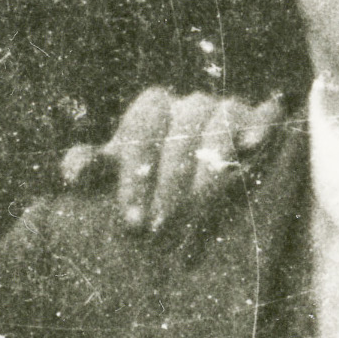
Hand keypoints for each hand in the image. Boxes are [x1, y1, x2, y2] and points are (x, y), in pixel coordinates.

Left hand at [59, 88, 284, 238]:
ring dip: (207, 174)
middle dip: (169, 186)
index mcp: (153, 109)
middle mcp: (190, 105)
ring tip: (196, 215)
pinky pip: (264, 114)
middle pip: (182, 132)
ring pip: (219, 127)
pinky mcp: (261, 121)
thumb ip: (90, 166)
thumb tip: (74, 174)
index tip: (132, 220)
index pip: (142, 124)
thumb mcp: (116, 173)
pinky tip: (250, 148)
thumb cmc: (149, 178)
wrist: (197, 179)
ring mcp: (227, 110)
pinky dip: (259, 125)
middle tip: (160, 232)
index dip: (136, 172)